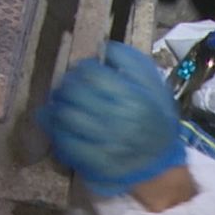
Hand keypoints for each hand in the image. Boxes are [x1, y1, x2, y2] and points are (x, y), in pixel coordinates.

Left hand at [37, 42, 184, 195]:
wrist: (159, 166)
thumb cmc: (157, 122)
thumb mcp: (157, 88)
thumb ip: (133, 63)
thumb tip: (103, 48)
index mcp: (136, 99)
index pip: (93, 75)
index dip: (82, 68)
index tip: (83, 70)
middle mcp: (119, 121)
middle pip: (74, 93)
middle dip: (66, 85)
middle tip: (68, 86)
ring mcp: (104, 143)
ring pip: (64, 116)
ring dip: (57, 105)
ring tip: (62, 103)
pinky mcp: (92, 162)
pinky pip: (63, 141)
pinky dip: (55, 129)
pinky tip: (58, 123)